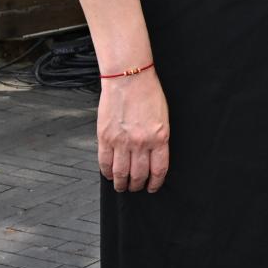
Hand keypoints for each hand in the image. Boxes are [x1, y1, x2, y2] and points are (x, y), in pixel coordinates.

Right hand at [97, 68, 168, 193]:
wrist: (130, 79)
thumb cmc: (149, 94)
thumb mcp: (163, 118)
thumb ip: (158, 139)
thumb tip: (153, 157)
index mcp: (160, 137)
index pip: (159, 169)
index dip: (155, 182)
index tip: (152, 187)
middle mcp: (141, 142)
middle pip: (139, 175)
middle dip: (137, 185)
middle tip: (136, 188)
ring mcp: (121, 141)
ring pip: (121, 173)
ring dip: (121, 184)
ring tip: (122, 186)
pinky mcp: (105, 137)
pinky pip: (105, 162)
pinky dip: (107, 173)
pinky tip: (110, 175)